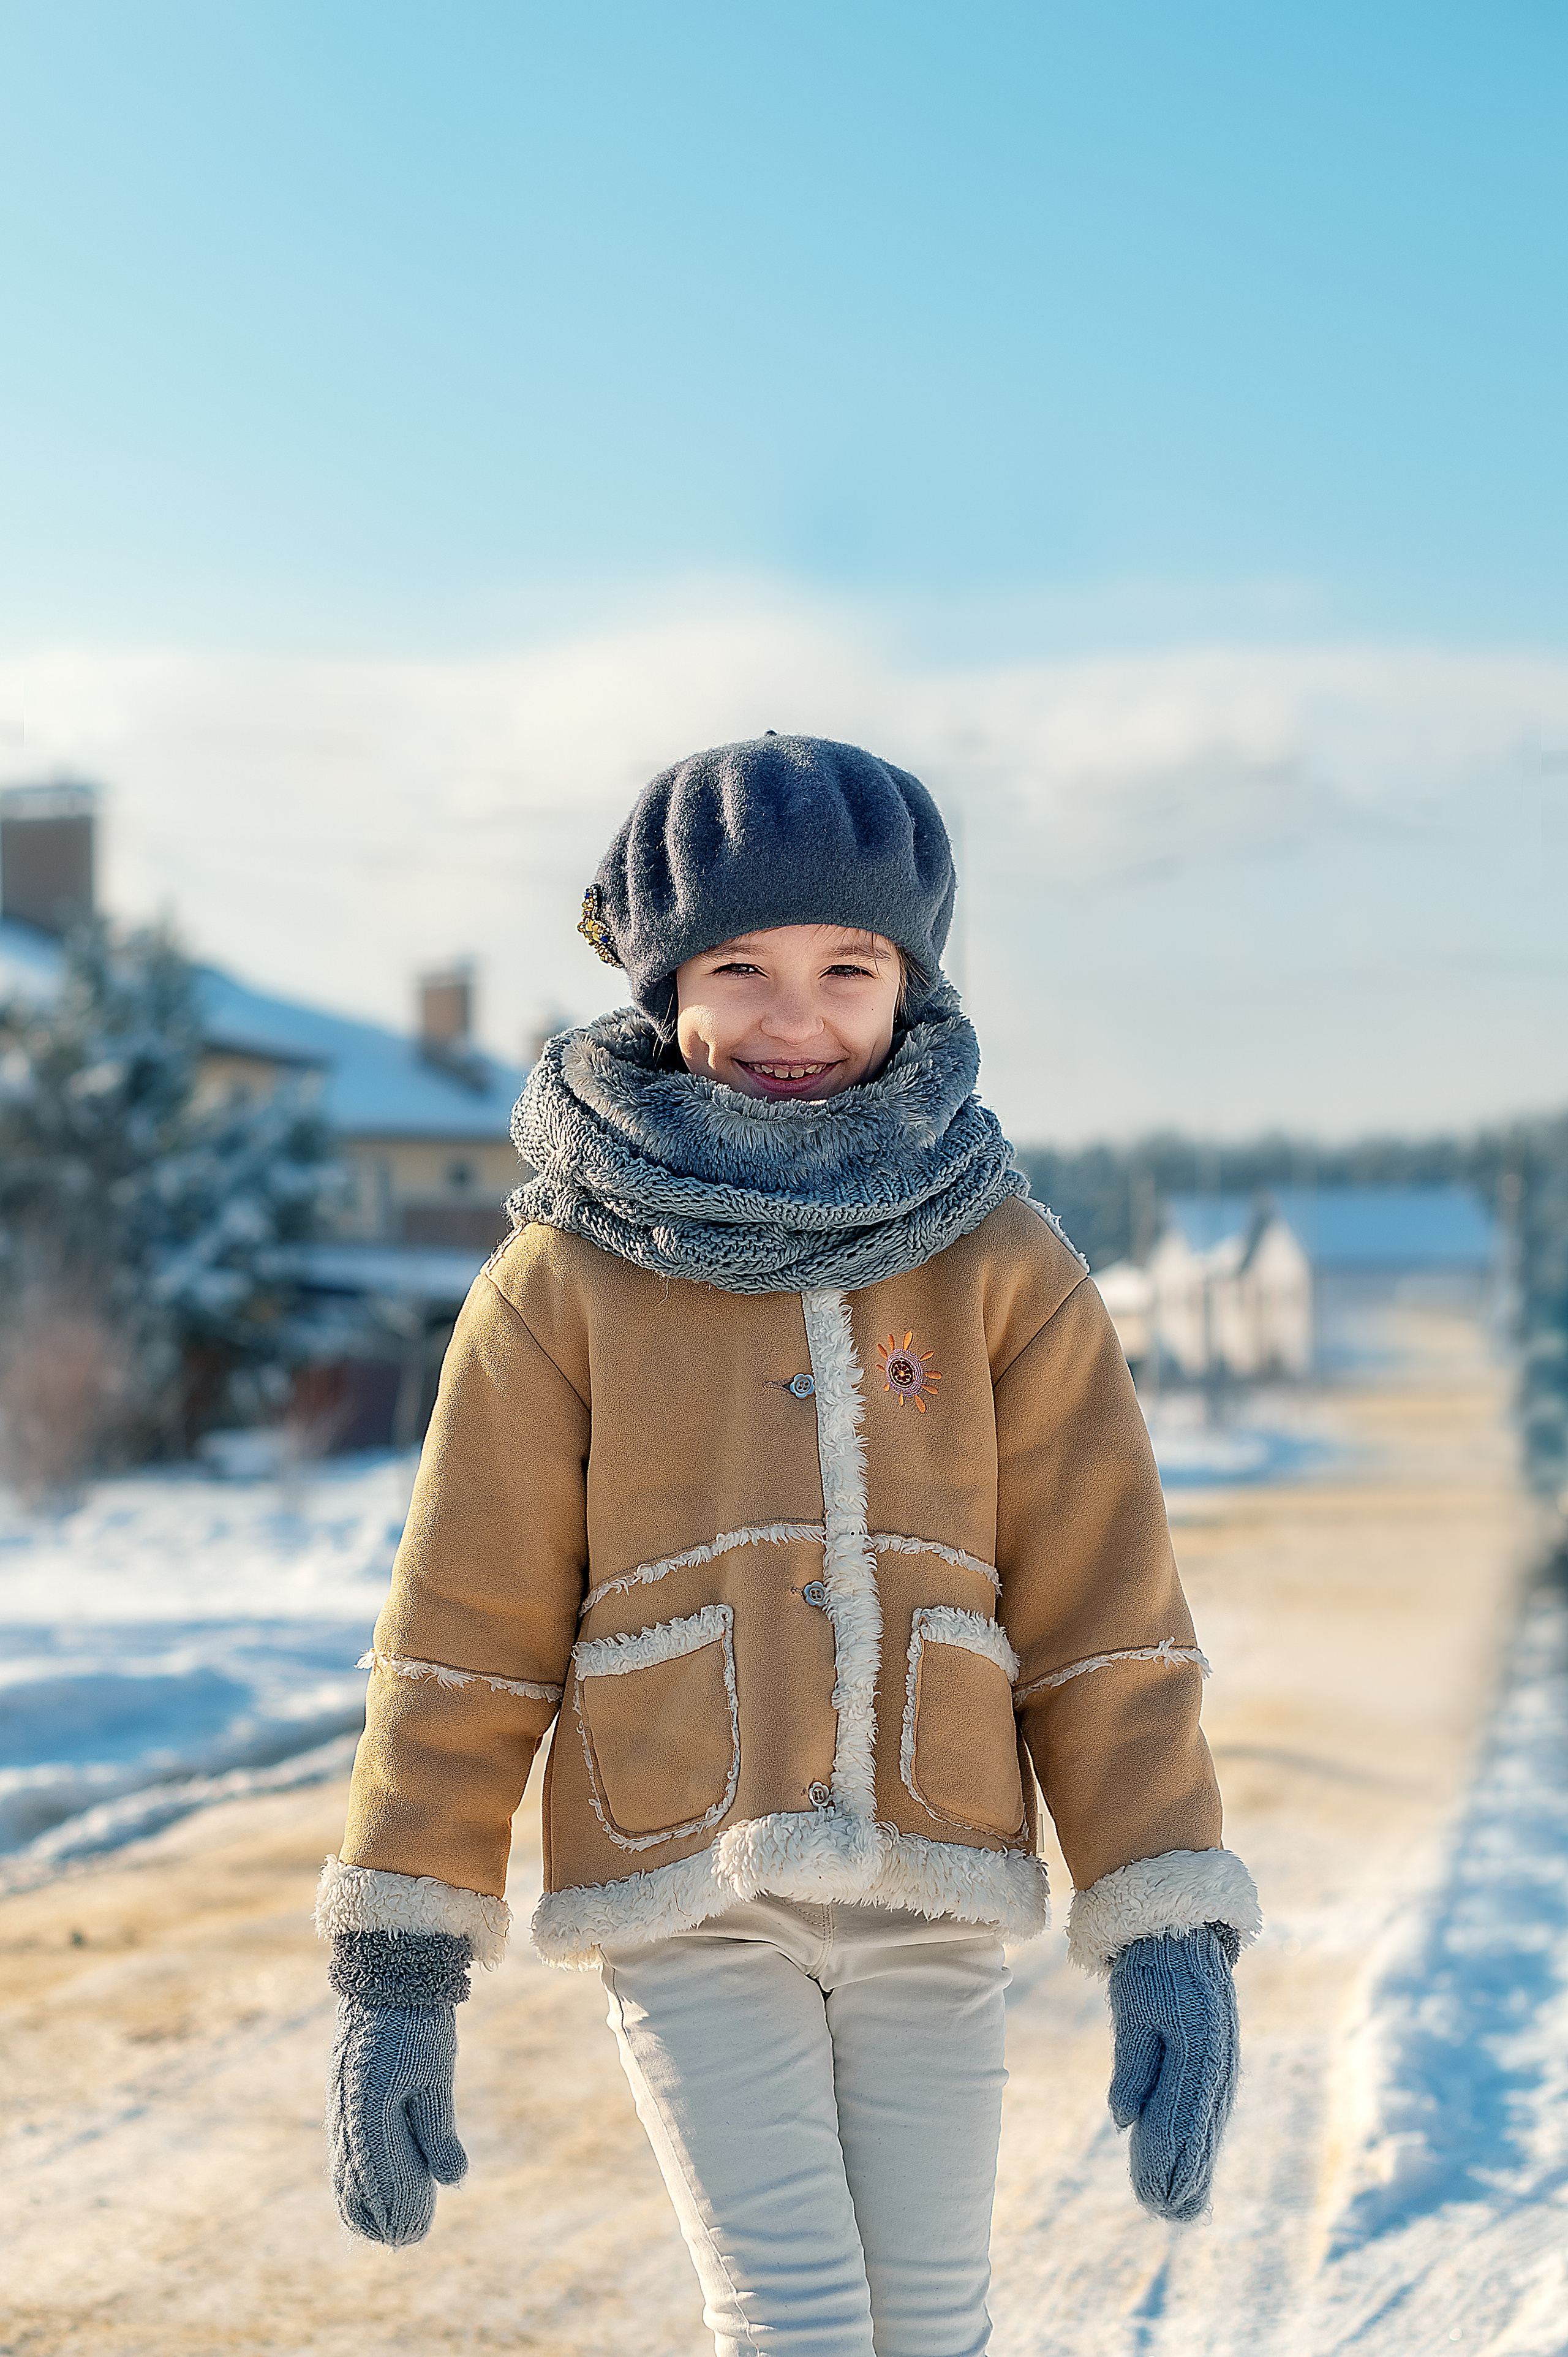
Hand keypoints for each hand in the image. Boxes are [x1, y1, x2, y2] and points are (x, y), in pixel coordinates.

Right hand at [325, 1930, 471, 2245]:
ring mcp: (339, 2103)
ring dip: (363, 2199)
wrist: (389, 1973)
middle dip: (378, 2214)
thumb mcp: (437, 2074)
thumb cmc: (419, 2023)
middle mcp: (345, 2113)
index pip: (377, 2182)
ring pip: (345, 2168)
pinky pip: (342, 2147)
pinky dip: (351, 2175)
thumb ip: (438, 2129)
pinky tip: (363, 2189)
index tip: (414, 2236)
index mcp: (368, 2111)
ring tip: (384, 2226)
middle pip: (354, 2182)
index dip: (395, 2212)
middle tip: (406, 2238)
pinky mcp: (341, 2093)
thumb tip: (451, 2179)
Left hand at [1107, 1923, 1239, 2222]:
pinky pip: (1213, 2115)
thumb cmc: (1150, 1967)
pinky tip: (1195, 2169)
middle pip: (1198, 2135)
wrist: (1183, 1931)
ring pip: (1209, 2131)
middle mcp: (1218, 2066)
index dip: (1161, 2163)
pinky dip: (1203, 2146)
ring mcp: (1225, 2067)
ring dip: (1195, 2170)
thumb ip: (1132, 2064)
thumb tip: (1123, 2120)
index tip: (1147, 2198)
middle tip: (1160, 2213)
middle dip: (1179, 2178)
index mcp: (1196, 2052)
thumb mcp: (1133, 2008)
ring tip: (1179, 2208)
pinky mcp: (1222, 2065)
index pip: (1177, 2123)